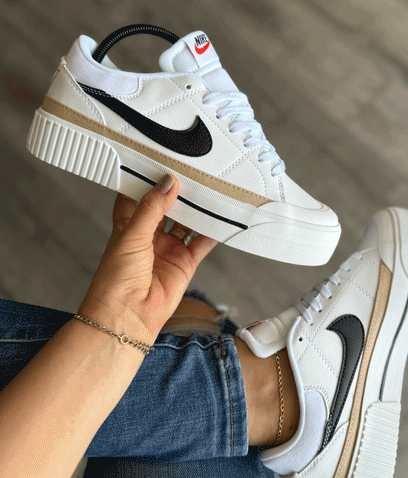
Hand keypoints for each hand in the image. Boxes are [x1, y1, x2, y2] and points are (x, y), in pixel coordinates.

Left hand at [78, 174, 216, 346]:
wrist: (128, 316)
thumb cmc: (116, 280)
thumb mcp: (131, 236)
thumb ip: (152, 208)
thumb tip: (168, 182)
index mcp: (129, 224)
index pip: (139, 195)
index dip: (149, 179)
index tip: (162, 160)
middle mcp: (150, 234)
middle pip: (168, 206)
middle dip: (180, 191)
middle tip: (194, 172)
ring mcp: (169, 248)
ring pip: (187, 222)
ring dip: (198, 209)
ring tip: (211, 190)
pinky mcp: (185, 262)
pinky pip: (202, 242)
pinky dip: (213, 232)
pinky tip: (222, 219)